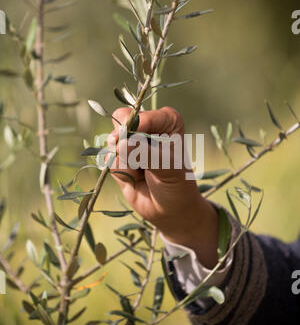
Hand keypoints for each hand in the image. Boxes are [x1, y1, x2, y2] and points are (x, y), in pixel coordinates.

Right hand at [108, 107, 218, 267]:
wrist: (170, 210)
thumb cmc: (177, 186)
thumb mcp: (168, 169)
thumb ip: (146, 154)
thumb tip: (120, 144)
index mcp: (167, 120)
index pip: (143, 113)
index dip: (135, 127)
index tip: (140, 143)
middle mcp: (148, 125)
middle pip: (121, 120)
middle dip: (124, 142)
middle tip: (136, 160)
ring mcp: (131, 140)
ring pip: (112, 141)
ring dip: (124, 162)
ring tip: (141, 173)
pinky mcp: (119, 155)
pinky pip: (108, 158)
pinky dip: (119, 172)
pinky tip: (133, 179)